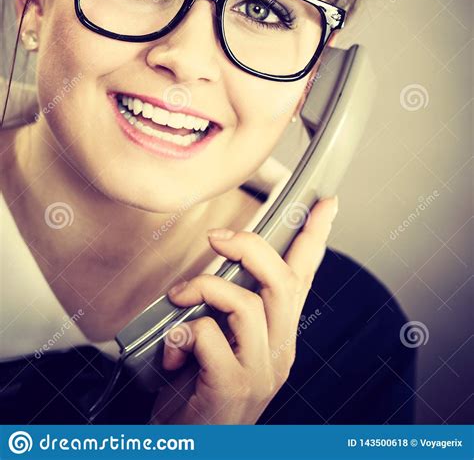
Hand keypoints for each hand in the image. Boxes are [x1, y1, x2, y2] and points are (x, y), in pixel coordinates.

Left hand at [150, 196, 338, 424]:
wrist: (192, 448)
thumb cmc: (199, 393)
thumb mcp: (221, 344)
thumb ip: (227, 309)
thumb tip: (216, 264)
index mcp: (279, 337)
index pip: (304, 278)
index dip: (315, 237)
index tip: (326, 203)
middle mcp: (279, 353)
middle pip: (283, 282)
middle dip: (251, 247)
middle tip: (217, 237)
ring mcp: (260, 373)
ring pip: (247, 304)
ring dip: (205, 288)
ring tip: (181, 298)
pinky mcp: (232, 388)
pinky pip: (209, 337)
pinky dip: (183, 332)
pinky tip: (173, 351)